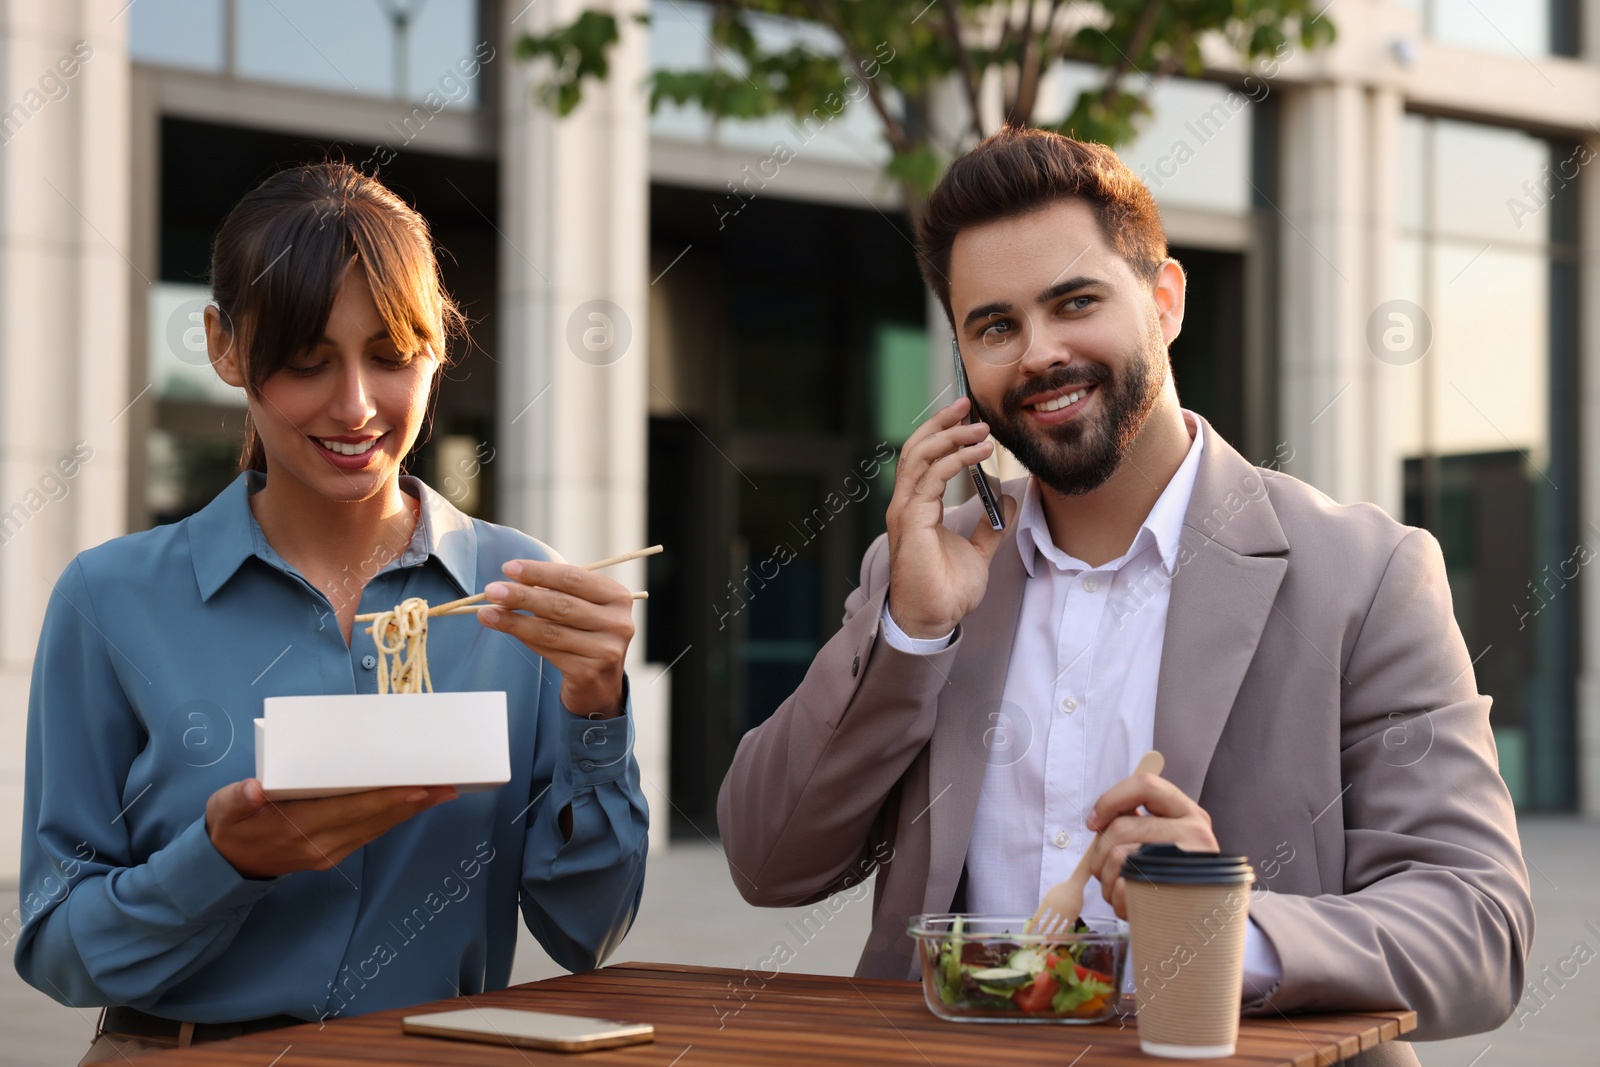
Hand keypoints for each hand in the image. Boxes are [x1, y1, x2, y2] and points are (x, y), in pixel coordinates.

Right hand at [206, 779, 457, 878]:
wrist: (226, 864)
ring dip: (410, 811)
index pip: (351, 810)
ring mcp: (329, 852)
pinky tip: (412, 804)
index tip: (417, 788)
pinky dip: (393, 817)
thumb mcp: (226, 808)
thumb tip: (253, 789)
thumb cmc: (231, 825)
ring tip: (441, 791)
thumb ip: (239, 799)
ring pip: (377, 828)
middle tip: (447, 785)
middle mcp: (320, 844)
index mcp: (296, 828)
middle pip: (374, 820)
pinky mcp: (334, 853)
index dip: (386, 800)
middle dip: (412, 803)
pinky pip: (370, 833)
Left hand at [476, 559, 633, 716]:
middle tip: (492, 590)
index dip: (539, 572)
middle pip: (561, 604)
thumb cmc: (585, 636)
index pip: (573, 578)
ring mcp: (605, 650)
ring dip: (514, 620)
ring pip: (550, 630)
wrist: (601, 685)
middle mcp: (618, 623)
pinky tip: (504, 630)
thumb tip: (512, 580)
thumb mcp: (582, 608)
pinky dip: (523, 638)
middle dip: (522, 596)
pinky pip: (548, 651)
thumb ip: (557, 592)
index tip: (509, 568)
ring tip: (487, 612)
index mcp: (617, 597)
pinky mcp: (588, 672)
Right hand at [885, 397, 1017, 637]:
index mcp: (917, 508)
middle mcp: (906, 505)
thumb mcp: (979, 550)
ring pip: (920, 457)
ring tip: (981, 428)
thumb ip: (990, 523)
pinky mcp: (912, 521)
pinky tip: (979, 454)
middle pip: (916, 448)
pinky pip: (932, 479)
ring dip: (951, 436)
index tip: (966, 416)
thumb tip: (1006, 497)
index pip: (922, 458)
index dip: (941, 432)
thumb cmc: (947, 591)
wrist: (935, 620)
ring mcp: (906, 512)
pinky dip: (956, 460)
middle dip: (941, 422)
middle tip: (967, 404)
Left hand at [1083, 769, 1218, 917]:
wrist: (1200, 920)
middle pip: (1122, 827)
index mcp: (1189, 812)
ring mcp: (1188, 864)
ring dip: (1104, 875)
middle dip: (1098, 850)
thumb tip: (1100, 820)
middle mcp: (1196, 833)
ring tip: (1115, 885)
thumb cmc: (1172, 877)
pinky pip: (1126, 887)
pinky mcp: (1176, 896)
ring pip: (1119, 856)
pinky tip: (1127, 900)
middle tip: (1100, 866)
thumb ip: (1139, 821)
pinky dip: (1115, 896)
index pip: (1145, 785)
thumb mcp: (1164, 837)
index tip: (1094, 823)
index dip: (1110, 800)